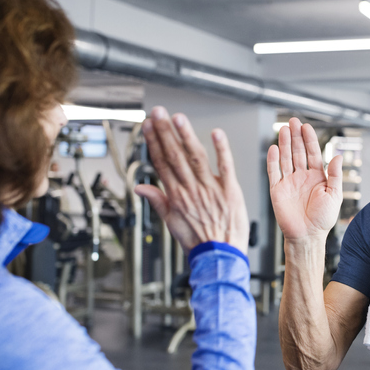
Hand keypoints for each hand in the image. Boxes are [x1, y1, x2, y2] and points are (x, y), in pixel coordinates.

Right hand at [134, 106, 248, 253]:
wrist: (220, 256)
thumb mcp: (171, 223)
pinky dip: (221, 149)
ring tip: (178, 118)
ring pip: (196, 157)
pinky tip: (216, 133)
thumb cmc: (198, 241)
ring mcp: (210, 189)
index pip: (161, 163)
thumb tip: (140, 188)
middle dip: (165, 132)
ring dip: (186, 136)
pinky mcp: (230, 190)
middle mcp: (191, 190)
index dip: (154, 143)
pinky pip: (225, 166)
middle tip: (158, 112)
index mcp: (176, 196)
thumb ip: (157, 201)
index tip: (148, 126)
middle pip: (175, 156)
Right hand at [267, 118, 341, 243]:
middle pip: (298, 151)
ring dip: (285, 144)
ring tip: (284, 129)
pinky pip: (274, 172)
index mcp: (317, 177)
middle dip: (295, 136)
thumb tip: (337, 156)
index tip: (306, 126)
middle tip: (292, 121)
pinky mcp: (277, 190)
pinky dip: (273, 160)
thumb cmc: (323, 219)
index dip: (309, 139)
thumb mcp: (335, 195)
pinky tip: (274, 148)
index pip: (312, 153)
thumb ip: (335, 175)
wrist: (308, 236)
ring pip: (286, 158)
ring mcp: (289, 182)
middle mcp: (302, 176)